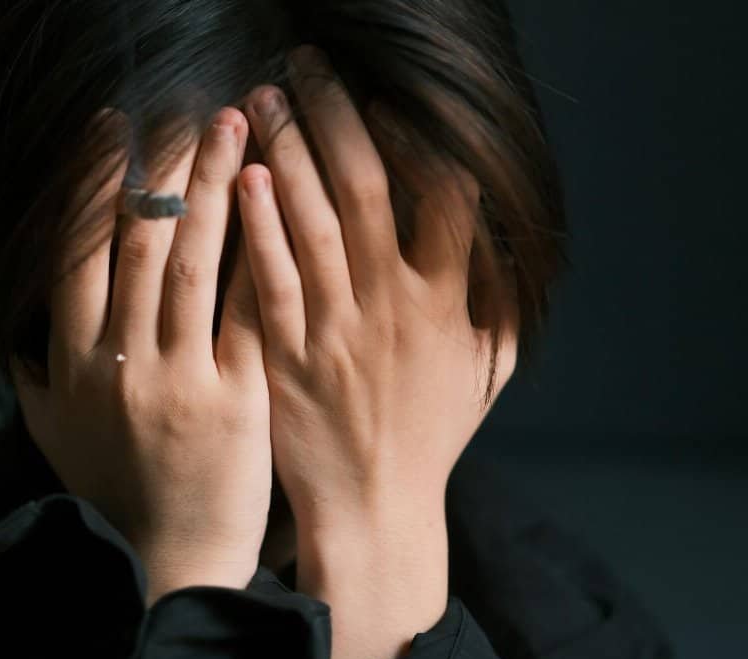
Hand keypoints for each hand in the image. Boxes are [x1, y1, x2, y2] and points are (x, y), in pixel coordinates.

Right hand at [11, 106, 270, 606]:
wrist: (171, 560)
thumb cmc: (116, 495)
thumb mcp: (58, 439)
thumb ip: (35, 382)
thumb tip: (16, 340)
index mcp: (71, 364)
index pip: (74, 253)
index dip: (92, 184)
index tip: (112, 132)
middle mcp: (119, 362)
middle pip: (138, 243)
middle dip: (162, 166)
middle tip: (185, 111)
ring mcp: (179, 378)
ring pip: (194, 263)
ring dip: (214, 187)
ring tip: (235, 130)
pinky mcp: (237, 396)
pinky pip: (249, 310)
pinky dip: (262, 252)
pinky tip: (276, 204)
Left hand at [239, 47, 517, 658]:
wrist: (377, 504)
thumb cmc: (434, 430)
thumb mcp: (490, 363)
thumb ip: (500, 291)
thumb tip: (502, 223)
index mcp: (448, 299)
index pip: (439, 194)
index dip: (413, 136)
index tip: (385, 94)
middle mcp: (393, 303)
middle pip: (364, 186)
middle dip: (333, 114)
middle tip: (305, 65)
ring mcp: (336, 327)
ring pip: (311, 221)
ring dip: (289, 150)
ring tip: (264, 98)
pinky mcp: (286, 353)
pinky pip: (271, 278)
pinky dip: (260, 225)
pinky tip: (245, 177)